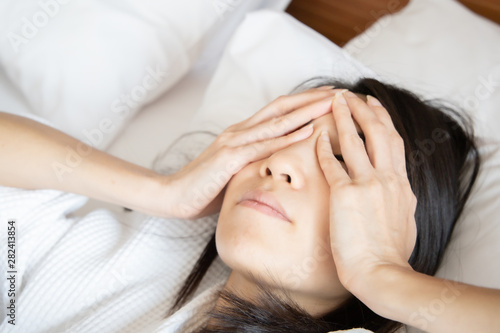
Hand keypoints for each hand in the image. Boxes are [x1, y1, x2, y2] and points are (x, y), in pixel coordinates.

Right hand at [163, 86, 337, 218]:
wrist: (172, 195)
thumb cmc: (204, 187)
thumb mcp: (234, 173)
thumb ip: (252, 164)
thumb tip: (273, 169)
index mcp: (242, 134)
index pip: (278, 112)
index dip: (304, 102)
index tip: (329, 97)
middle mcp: (240, 131)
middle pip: (282, 107)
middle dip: (313, 98)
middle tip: (341, 91)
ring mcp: (235, 142)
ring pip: (278, 121)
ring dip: (308, 110)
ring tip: (333, 102)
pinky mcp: (230, 158)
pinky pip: (265, 144)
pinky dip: (289, 136)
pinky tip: (309, 130)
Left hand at [316, 90, 416, 292]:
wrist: (381, 272)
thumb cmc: (390, 253)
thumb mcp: (406, 221)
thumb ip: (402, 201)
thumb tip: (402, 194)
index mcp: (402, 185)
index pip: (394, 142)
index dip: (383, 120)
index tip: (374, 106)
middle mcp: (387, 179)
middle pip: (378, 132)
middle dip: (364, 109)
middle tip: (351, 94)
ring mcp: (367, 185)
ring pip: (355, 141)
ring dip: (344, 117)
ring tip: (334, 100)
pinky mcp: (345, 195)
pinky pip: (332, 163)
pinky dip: (323, 147)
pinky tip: (316, 135)